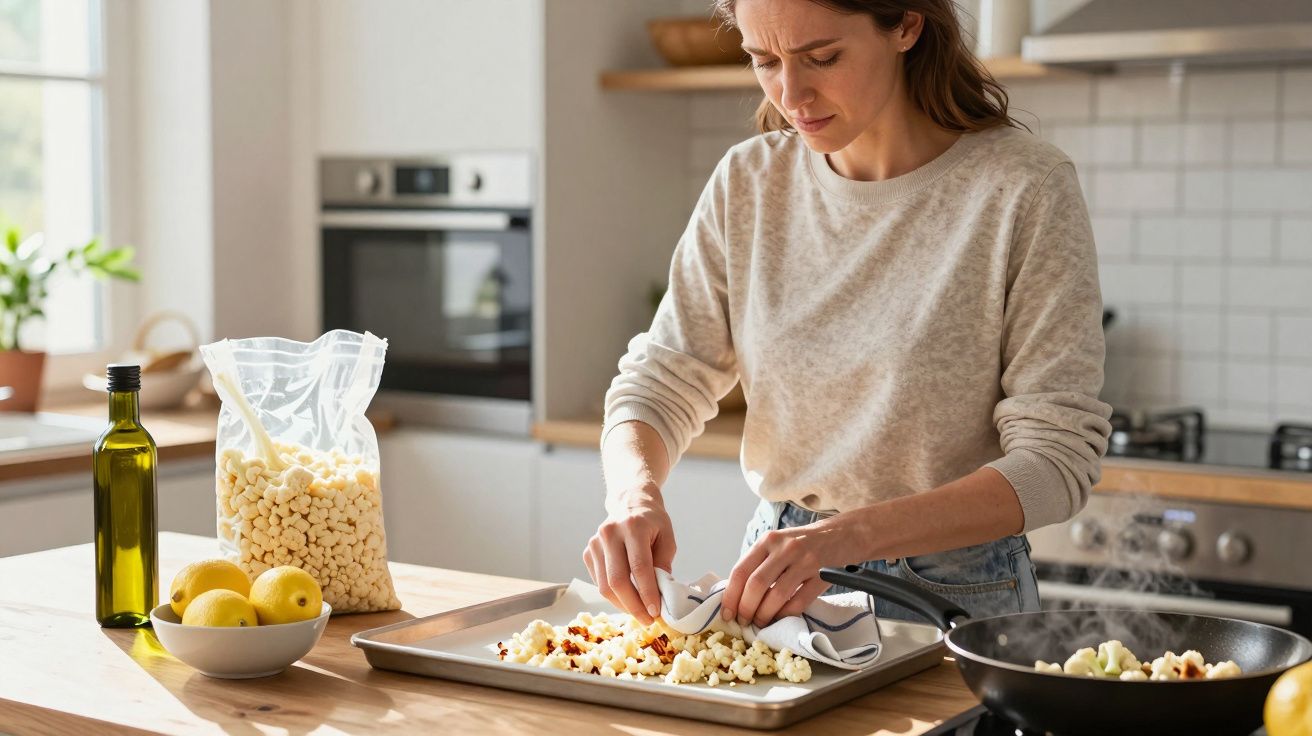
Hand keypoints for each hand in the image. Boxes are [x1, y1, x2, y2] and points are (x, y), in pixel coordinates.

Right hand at [583, 485, 675, 624]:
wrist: (629, 502)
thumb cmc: (652, 522)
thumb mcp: (667, 537)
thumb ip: (664, 564)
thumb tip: (660, 595)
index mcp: (633, 526)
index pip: (639, 567)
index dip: (647, 593)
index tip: (656, 612)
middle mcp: (610, 533)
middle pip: (617, 580)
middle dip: (633, 606)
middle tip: (648, 621)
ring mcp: (595, 543)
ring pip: (605, 586)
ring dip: (623, 605)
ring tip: (639, 613)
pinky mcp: (588, 552)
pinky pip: (599, 582)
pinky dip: (614, 596)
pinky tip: (627, 599)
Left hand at [720, 513, 860, 628]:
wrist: (842, 534)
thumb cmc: (804, 543)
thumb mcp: (778, 544)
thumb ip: (760, 563)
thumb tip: (736, 596)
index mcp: (768, 540)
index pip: (741, 570)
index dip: (731, 596)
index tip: (726, 613)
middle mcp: (785, 548)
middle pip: (756, 585)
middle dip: (746, 609)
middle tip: (744, 621)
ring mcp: (805, 561)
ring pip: (776, 596)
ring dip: (764, 615)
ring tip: (760, 623)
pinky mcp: (822, 575)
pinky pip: (799, 602)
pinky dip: (785, 614)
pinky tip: (780, 618)